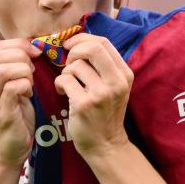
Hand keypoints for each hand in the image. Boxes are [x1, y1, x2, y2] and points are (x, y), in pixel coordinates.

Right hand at [0, 38, 39, 167]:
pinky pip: (13, 88)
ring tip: (30, 82)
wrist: (8, 153)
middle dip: (22, 55)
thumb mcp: (10, 91)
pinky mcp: (2, 115)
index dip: (17, 44)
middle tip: (33, 69)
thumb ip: (13, 72)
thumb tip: (30, 48)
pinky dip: (26, 85)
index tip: (34, 52)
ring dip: (24, 71)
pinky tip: (29, 94)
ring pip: (4, 69)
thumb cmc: (14, 119)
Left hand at [53, 34, 134, 159]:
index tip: (70, 45)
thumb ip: (103, 66)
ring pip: (75, 65)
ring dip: (65, 72)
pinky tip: (62, 92)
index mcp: (124, 74)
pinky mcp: (85, 104)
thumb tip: (79, 41)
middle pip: (91, 48)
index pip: (103, 42)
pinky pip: (65, 80)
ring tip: (68, 84)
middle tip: (68, 63)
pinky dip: (59, 83)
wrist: (106, 145)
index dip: (82, 38)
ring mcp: (101, 93)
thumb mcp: (114, 87)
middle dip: (74, 51)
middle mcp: (116, 82)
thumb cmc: (106, 113)